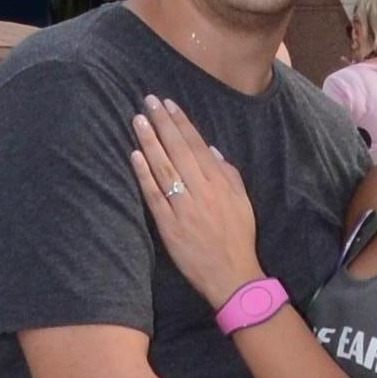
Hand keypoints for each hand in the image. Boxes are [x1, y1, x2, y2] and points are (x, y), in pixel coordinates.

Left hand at [128, 95, 266, 304]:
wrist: (233, 276)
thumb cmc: (238, 238)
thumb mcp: (242, 202)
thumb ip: (228, 174)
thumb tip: (211, 150)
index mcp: (220, 183)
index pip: (197, 145)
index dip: (181, 123)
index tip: (168, 104)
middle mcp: (202, 191)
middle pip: (178, 150)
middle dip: (162, 123)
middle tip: (148, 101)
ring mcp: (184, 208)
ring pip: (164, 168)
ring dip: (150, 142)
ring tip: (138, 120)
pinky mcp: (169, 226)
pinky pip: (155, 196)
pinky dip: (144, 175)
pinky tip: (134, 156)